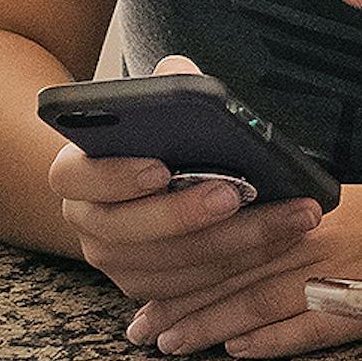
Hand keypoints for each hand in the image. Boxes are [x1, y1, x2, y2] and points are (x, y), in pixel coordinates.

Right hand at [50, 55, 323, 302]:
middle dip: (189, 215)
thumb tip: (179, 72)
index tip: (160, 168)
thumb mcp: (150, 107)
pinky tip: (282, 237)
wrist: (133, 185)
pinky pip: (196, 288)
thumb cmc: (149, 138)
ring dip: (237, 243)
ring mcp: (115, 263)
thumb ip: (163, 87)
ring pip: (173, 265)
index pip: (80, 176)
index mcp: (74, 174)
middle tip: (237, 194)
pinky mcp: (149, 288)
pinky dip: (242, 265)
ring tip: (287, 216)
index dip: (118, 176)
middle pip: (132, 231)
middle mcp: (87, 224)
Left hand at [125, 179, 361, 359]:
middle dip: (180, 302)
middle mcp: (314, 236)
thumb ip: (288, 229)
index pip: (227, 237)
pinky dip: (277, 338)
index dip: (179, 265)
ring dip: (211, 324)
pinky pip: (316, 323)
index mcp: (303, 211)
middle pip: (232, 270)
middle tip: (136, 331)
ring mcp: (342, 271)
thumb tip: (231, 247)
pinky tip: (241, 352)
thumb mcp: (342, 214)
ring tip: (169, 346)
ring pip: (262, 296)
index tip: (139, 289)